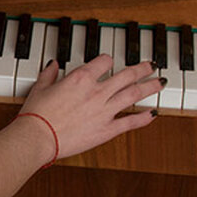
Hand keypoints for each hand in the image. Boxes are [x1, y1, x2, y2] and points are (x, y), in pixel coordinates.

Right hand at [19, 55, 163, 160]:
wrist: (38, 137)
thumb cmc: (37, 114)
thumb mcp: (40, 88)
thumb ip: (49, 74)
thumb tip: (53, 65)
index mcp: (81, 78)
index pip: (104, 61)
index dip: (109, 60)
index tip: (111, 62)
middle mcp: (97, 92)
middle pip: (127, 75)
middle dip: (141, 69)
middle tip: (151, 66)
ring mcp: (105, 111)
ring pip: (134, 94)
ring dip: (149, 86)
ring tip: (160, 82)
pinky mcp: (107, 130)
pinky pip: (130, 122)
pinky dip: (143, 118)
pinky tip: (153, 113)